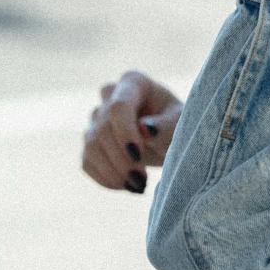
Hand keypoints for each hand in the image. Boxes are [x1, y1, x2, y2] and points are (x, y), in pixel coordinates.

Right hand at [82, 70, 182, 193]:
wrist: (171, 138)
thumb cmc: (181, 124)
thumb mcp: (182, 123)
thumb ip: (167, 125)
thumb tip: (144, 129)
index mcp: (134, 83)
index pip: (118, 106)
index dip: (124, 132)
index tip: (137, 156)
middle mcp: (110, 96)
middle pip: (103, 128)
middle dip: (120, 158)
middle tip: (141, 180)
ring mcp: (98, 118)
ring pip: (91, 145)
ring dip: (112, 171)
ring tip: (137, 186)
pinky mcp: (92, 142)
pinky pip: (87, 161)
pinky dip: (104, 177)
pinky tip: (124, 185)